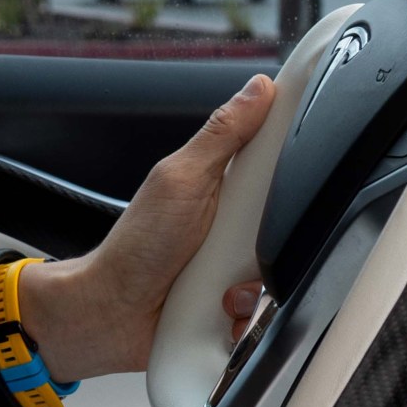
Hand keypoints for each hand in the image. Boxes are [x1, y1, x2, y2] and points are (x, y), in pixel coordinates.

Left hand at [10, 72, 274, 379]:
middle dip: (274, 242)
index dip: (295, 168)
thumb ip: (222, 135)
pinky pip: (269, 313)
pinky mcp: (240, 309)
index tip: (286, 186)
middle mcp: (236, 226)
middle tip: (236, 244)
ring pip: (285, 274)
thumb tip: (257, 89)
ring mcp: (238, 269)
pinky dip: (246, 317)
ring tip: (220, 287)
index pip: (278, 165)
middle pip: (292, 225)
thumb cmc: (136, 246)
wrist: (111, 316)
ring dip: (254, 287)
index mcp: (225, 185)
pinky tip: (219, 311)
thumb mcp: (181, 180)